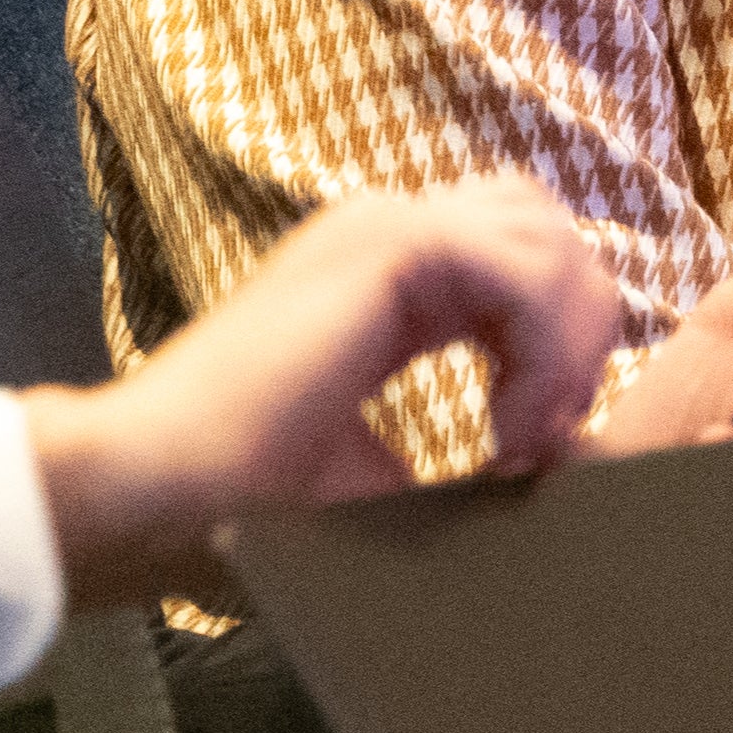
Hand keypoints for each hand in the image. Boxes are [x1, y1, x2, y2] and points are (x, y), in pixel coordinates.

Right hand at [21, 175, 618, 605]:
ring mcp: (381, 228)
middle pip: (548, 226)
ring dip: (566, 342)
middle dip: (578, 329)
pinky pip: (521, 266)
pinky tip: (509, 432)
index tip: (535, 453)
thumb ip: (470, 460)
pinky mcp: (386, 248)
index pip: (519, 253)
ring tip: (526, 440)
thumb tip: (570, 468)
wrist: (154, 495)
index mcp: (382, 276)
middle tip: (546, 438)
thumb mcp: (389, 479)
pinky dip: (543, 350)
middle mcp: (384, 233)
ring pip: (547, 236)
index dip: (557, 342)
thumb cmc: (246, 505)